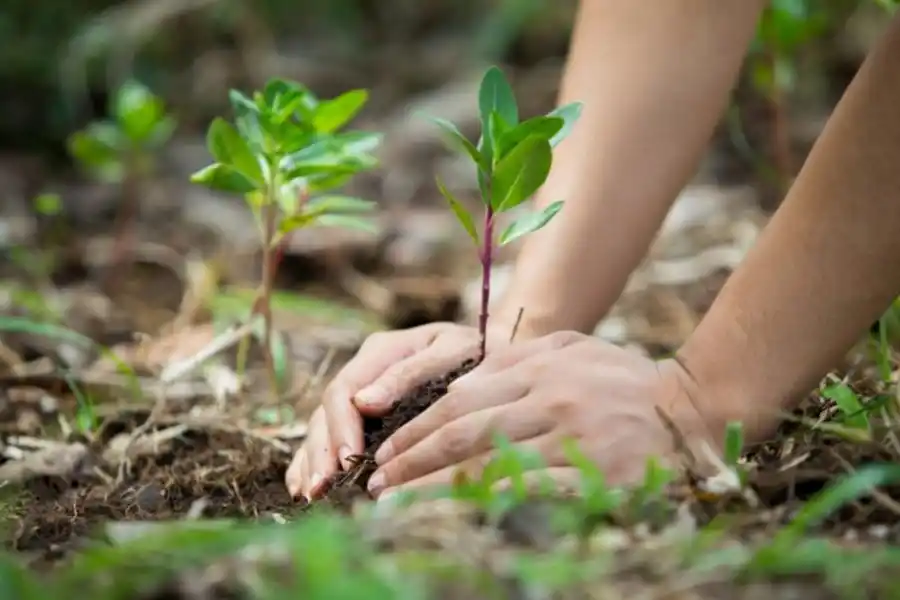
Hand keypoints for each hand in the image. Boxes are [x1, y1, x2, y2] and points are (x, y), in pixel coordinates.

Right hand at [285, 321, 514, 499]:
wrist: (494, 352)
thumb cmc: (477, 353)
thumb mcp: (451, 352)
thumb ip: (409, 373)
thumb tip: (364, 404)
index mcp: (381, 351)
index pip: (344, 390)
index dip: (341, 428)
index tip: (347, 460)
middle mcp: (364, 372)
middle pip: (326, 413)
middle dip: (321, 452)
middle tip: (320, 489)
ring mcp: (361, 394)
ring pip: (322, 427)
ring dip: (311, 462)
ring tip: (309, 495)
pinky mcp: (364, 415)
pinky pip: (329, 437)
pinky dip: (311, 461)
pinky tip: (303, 487)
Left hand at [366, 331, 728, 498]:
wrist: (697, 408)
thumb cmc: (627, 380)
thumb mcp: (573, 349)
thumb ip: (519, 360)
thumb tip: (461, 380)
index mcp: (539, 364)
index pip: (460, 398)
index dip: (416, 429)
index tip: (385, 452)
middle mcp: (550, 395)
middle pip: (462, 430)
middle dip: (411, 460)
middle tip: (377, 484)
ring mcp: (572, 434)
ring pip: (487, 463)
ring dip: (434, 489)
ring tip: (397, 506)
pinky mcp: (595, 472)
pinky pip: (528, 492)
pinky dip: (484, 506)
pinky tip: (457, 519)